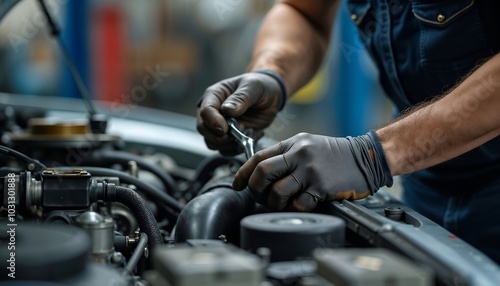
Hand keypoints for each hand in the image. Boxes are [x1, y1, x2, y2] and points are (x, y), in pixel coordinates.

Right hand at [197, 72, 283, 155]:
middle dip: (219, 137)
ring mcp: (220, 126)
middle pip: (204, 129)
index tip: (225, 129)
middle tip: (236, 135)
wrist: (270, 97)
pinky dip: (238, 149)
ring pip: (212, 143)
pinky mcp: (229, 137)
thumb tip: (227, 110)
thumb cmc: (260, 86)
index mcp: (214, 95)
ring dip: (229, 145)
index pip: (205, 111)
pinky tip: (252, 137)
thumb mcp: (253, 87)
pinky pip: (226, 149)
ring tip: (248, 133)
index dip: (212, 122)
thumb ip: (241, 97)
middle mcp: (213, 111)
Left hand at [232, 131, 392, 210]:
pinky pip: (299, 203)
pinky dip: (295, 208)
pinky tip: (300, 204)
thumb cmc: (335, 154)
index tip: (237, 184)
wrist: (365, 157)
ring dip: (273, 203)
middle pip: (263, 172)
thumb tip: (260, 172)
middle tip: (258, 196)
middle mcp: (299, 154)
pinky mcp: (322, 186)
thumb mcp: (307, 145)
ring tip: (280, 204)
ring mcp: (310, 170)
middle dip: (254, 189)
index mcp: (292, 144)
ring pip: (277, 191)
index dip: (243, 173)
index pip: (258, 157)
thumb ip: (285, 155)